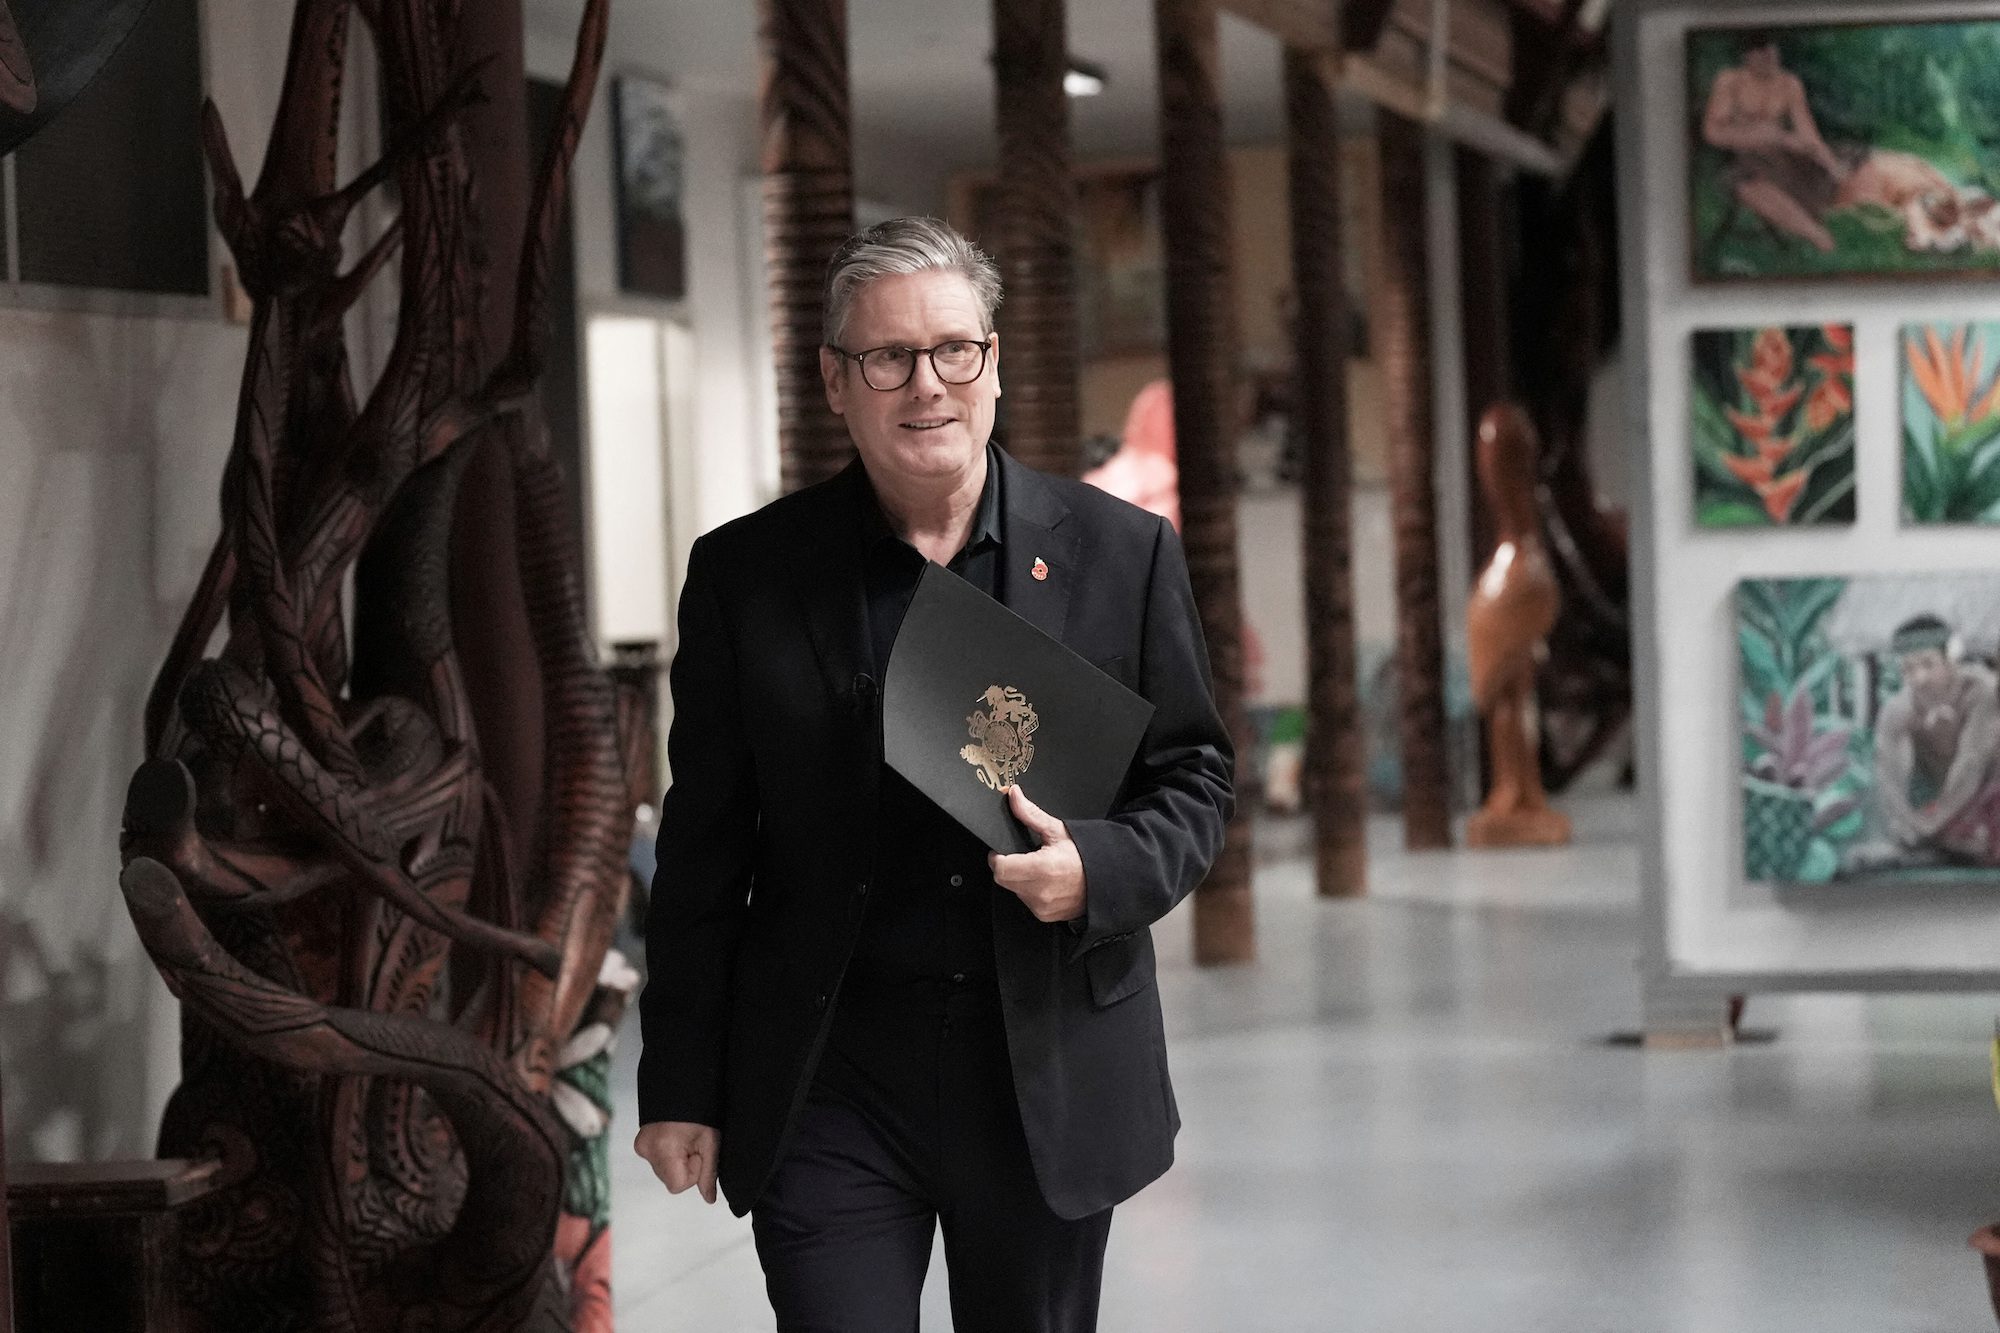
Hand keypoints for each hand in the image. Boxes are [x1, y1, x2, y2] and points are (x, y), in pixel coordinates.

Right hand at [634, 1121, 718, 1203]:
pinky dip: (668, 1153)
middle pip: (670, 1179)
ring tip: (684, 1138)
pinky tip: (674, 1137)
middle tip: (692, 1143)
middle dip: (684, 1166)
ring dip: (676, 1160)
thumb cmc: (701, 1113)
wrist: (683, 1084)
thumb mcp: (710, 1142)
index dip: (692, 1172)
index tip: (698, 1152)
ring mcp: (641, 1146)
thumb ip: (709, 1173)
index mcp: (663, 1150)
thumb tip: (709, 1199)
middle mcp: (647, 1150)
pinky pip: (657, 1159)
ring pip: (664, 1170)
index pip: (677, 1186)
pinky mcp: (639, 1142)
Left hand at [988, 785, 1085, 923]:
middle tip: (1023, 856)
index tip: (1002, 850)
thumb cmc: (1088, 855)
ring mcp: (1043, 907)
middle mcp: (1040, 892)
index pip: (1000, 868)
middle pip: (1004, 880)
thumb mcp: (1058, 830)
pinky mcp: (1045, 915)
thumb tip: (1014, 796)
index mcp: (1042, 869)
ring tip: (1040, 869)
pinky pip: (1027, 901)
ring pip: (1015, 891)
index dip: (997, 857)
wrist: (1108, 879)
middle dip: (1008, 866)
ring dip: (1020, 879)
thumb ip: (1030, 814)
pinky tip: (1046, 881)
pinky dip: (1031, 891)